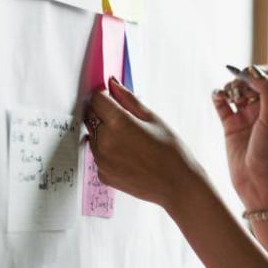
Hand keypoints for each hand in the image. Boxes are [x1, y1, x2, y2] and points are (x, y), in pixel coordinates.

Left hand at [85, 77, 200, 208]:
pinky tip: (128, 154)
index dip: (105, 96)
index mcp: (118, 123)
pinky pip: (97, 155)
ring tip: (130, 140)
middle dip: (103, 113)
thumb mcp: (153, 119)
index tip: (113, 98)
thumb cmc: (170, 150)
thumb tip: (112, 83)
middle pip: (91, 116)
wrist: (176, 184)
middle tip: (125, 119)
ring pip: (92, 136)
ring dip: (104, 132)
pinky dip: (107, 150)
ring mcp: (101, 160)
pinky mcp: (102, 174)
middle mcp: (104, 141)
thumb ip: (129, 99)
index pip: (97, 99)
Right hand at [211, 66, 267, 208]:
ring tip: (229, 97)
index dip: (259, 71)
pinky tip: (218, 97)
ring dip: (229, 87)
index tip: (250, 76)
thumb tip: (253, 71)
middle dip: (242, 79)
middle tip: (239, 90)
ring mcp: (245, 116)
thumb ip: (266, 91)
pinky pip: (221, 103)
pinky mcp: (230, 125)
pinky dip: (218, 96)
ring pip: (235, 90)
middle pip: (250, 80)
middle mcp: (262, 108)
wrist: (256, 181)